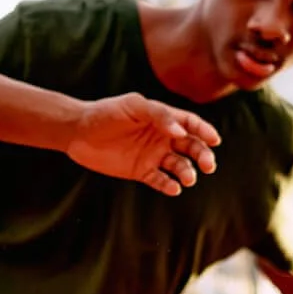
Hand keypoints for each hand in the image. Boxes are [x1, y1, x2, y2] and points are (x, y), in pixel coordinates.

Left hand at [67, 92, 219, 194]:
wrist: (78, 131)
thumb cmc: (106, 113)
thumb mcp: (133, 106)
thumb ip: (158, 114)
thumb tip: (181, 131)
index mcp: (162, 119)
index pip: (190, 124)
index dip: (204, 131)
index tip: (214, 140)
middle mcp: (161, 137)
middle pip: (191, 147)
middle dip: (202, 155)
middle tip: (208, 164)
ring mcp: (152, 155)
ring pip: (179, 166)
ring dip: (187, 172)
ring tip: (188, 178)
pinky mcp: (141, 171)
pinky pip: (160, 180)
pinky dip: (169, 185)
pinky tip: (173, 187)